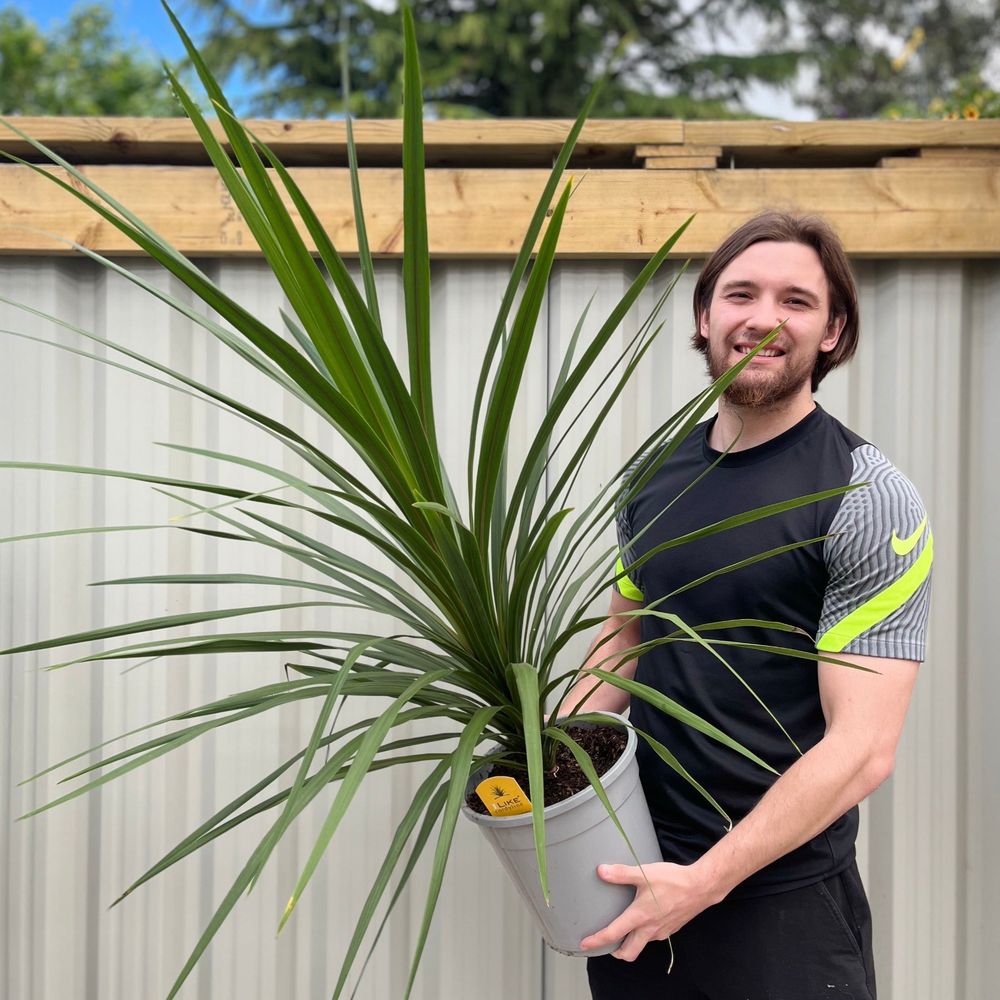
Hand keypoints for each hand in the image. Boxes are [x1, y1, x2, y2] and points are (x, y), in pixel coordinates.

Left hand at [579, 860, 719, 960]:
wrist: (700, 887)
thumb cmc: (673, 880)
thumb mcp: (644, 873)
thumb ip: (621, 873)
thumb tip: (601, 871)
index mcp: (640, 917)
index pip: (613, 934)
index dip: (597, 941)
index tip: (584, 944)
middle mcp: (649, 929)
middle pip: (628, 952)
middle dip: (615, 952)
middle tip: (606, 943)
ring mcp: (661, 931)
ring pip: (641, 945)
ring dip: (630, 942)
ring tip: (623, 928)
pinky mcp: (670, 929)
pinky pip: (653, 938)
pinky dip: (643, 934)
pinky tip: (644, 920)